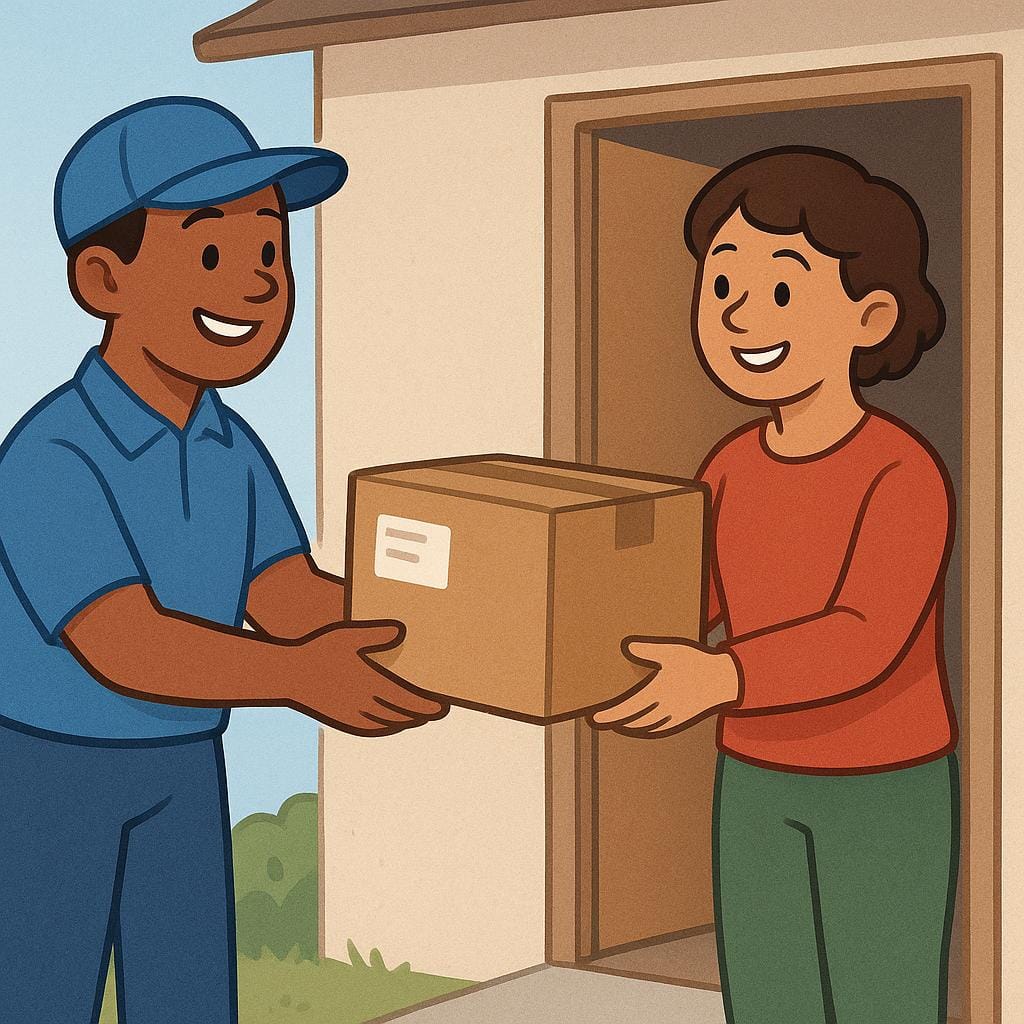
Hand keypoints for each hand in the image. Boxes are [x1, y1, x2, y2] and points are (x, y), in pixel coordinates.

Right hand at [290, 619, 448, 735]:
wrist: (288, 674)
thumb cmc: (318, 651)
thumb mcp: (347, 635)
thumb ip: (376, 633)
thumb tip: (401, 631)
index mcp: (369, 684)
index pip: (407, 701)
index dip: (427, 706)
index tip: (442, 707)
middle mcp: (364, 704)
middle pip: (400, 715)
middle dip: (420, 714)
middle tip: (435, 711)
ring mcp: (352, 714)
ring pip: (387, 724)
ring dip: (405, 721)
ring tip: (417, 716)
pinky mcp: (341, 719)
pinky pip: (370, 728)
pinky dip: (386, 727)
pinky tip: (390, 724)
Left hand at [589, 636, 739, 736]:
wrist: (727, 680)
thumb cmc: (699, 662)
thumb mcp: (673, 651)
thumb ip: (649, 649)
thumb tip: (626, 646)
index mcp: (659, 693)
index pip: (627, 708)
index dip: (609, 714)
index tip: (594, 717)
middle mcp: (664, 709)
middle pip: (634, 721)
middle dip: (616, 722)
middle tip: (601, 720)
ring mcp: (674, 716)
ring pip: (646, 727)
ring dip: (630, 727)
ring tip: (617, 724)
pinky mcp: (683, 718)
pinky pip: (659, 728)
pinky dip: (646, 729)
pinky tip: (642, 726)